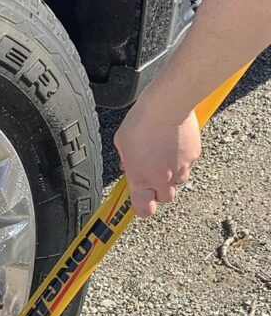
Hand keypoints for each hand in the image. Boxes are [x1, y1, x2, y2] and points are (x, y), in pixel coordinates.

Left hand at [113, 98, 201, 217]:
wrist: (168, 105)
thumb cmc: (142, 121)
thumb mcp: (122, 143)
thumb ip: (126, 160)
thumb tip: (128, 166)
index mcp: (141, 178)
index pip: (145, 210)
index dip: (143, 208)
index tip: (141, 202)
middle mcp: (162, 178)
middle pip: (165, 199)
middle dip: (158, 190)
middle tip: (151, 174)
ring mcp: (180, 169)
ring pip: (178, 182)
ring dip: (171, 176)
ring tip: (163, 157)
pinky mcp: (194, 157)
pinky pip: (188, 165)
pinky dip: (182, 159)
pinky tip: (174, 145)